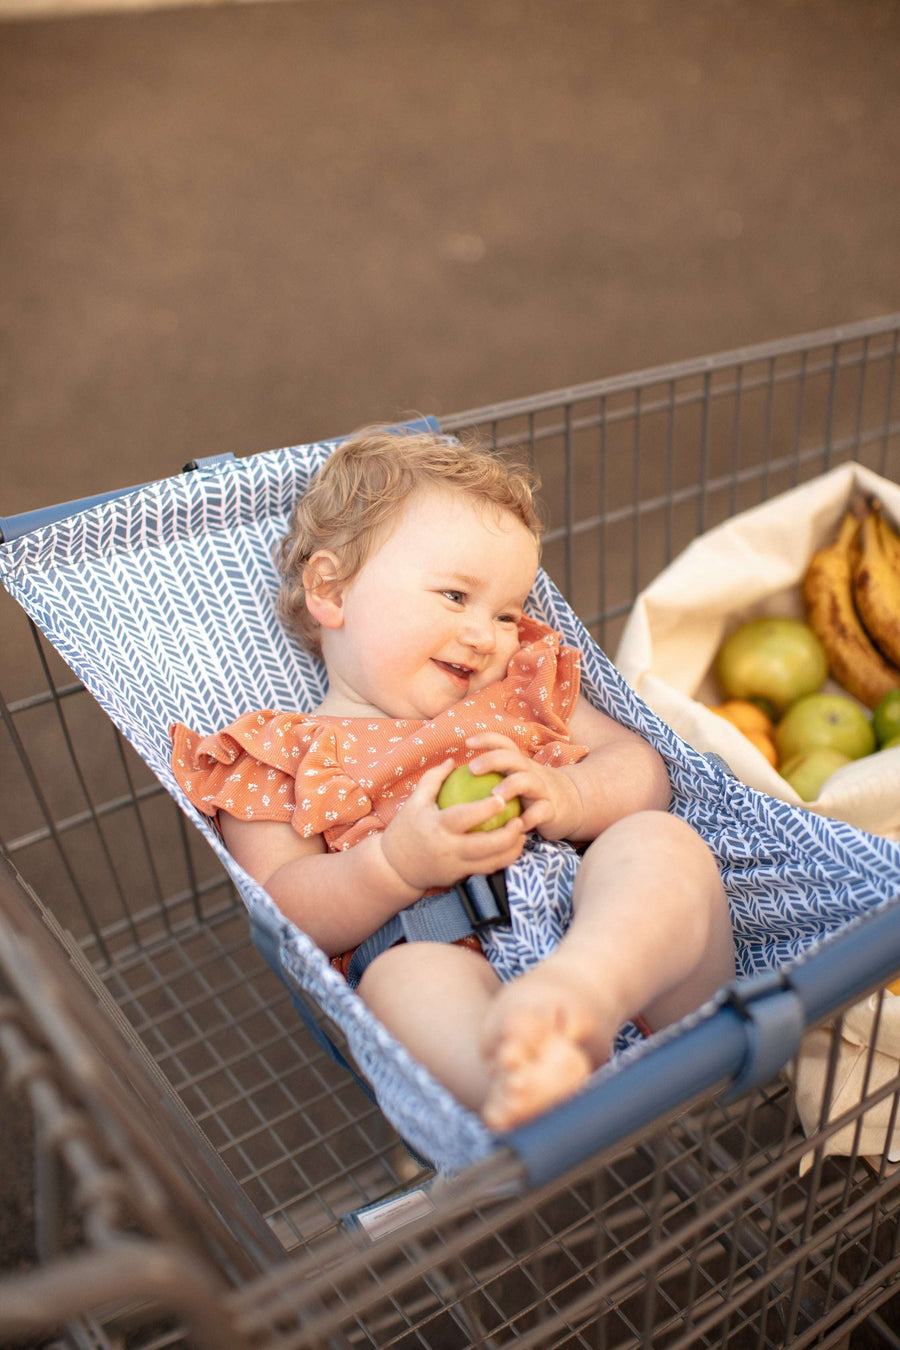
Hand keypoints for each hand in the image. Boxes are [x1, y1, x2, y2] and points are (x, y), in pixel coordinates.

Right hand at [380, 759, 526, 892]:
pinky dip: (503, 859)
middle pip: (485, 846)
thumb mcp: (415, 801)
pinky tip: (513, 846)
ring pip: (491, 863)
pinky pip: (487, 870)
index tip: (501, 798)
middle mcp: (448, 849)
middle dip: (508, 835)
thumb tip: (454, 760)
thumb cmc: (406, 828)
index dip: (485, 809)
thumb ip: (434, 778)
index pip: (464, 817)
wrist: (395, 867)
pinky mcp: (461, 877)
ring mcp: (456, 866)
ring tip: (522, 834)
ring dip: (512, 850)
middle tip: (520, 820)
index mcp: (437, 827)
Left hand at [465, 733, 584, 840]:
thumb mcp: (516, 779)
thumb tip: (454, 779)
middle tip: (472, 769)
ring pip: (528, 781)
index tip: (467, 742)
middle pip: (512, 758)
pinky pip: (541, 812)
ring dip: (510, 786)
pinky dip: (529, 818)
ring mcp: (543, 789)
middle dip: (492, 760)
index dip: (487, 739)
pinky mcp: (552, 809)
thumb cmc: (532, 794)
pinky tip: (516, 826)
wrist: (574, 804)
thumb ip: (493, 776)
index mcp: (519, 764)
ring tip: (494, 796)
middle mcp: (531, 772)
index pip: (504, 744)